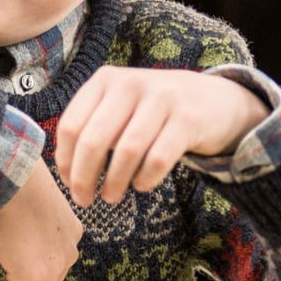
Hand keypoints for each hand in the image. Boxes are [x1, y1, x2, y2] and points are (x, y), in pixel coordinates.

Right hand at [0, 159, 82, 280]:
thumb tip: (7, 228)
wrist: (7, 176)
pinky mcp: (34, 276)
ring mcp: (55, 265)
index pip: (55, 264)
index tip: (9, 275)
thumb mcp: (29, 202)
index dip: (33, 275)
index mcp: (70, 231)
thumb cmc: (10, 180)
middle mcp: (69, 251)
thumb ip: (27, 220)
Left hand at [54, 68, 266, 205]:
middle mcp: (131, 84)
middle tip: (84, 200)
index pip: (71, 125)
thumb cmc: (155, 112)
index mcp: (105, 80)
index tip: (68, 184)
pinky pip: (158, 158)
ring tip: (111, 197)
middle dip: (84, 177)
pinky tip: (141, 185)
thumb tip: (65, 170)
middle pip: (93, 140)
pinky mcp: (187, 119)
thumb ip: (93, 125)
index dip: (65, 161)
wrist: (216, 100)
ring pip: (126, 151)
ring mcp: (162, 98)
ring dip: (114, 182)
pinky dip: (145, 178)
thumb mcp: (121, 105)